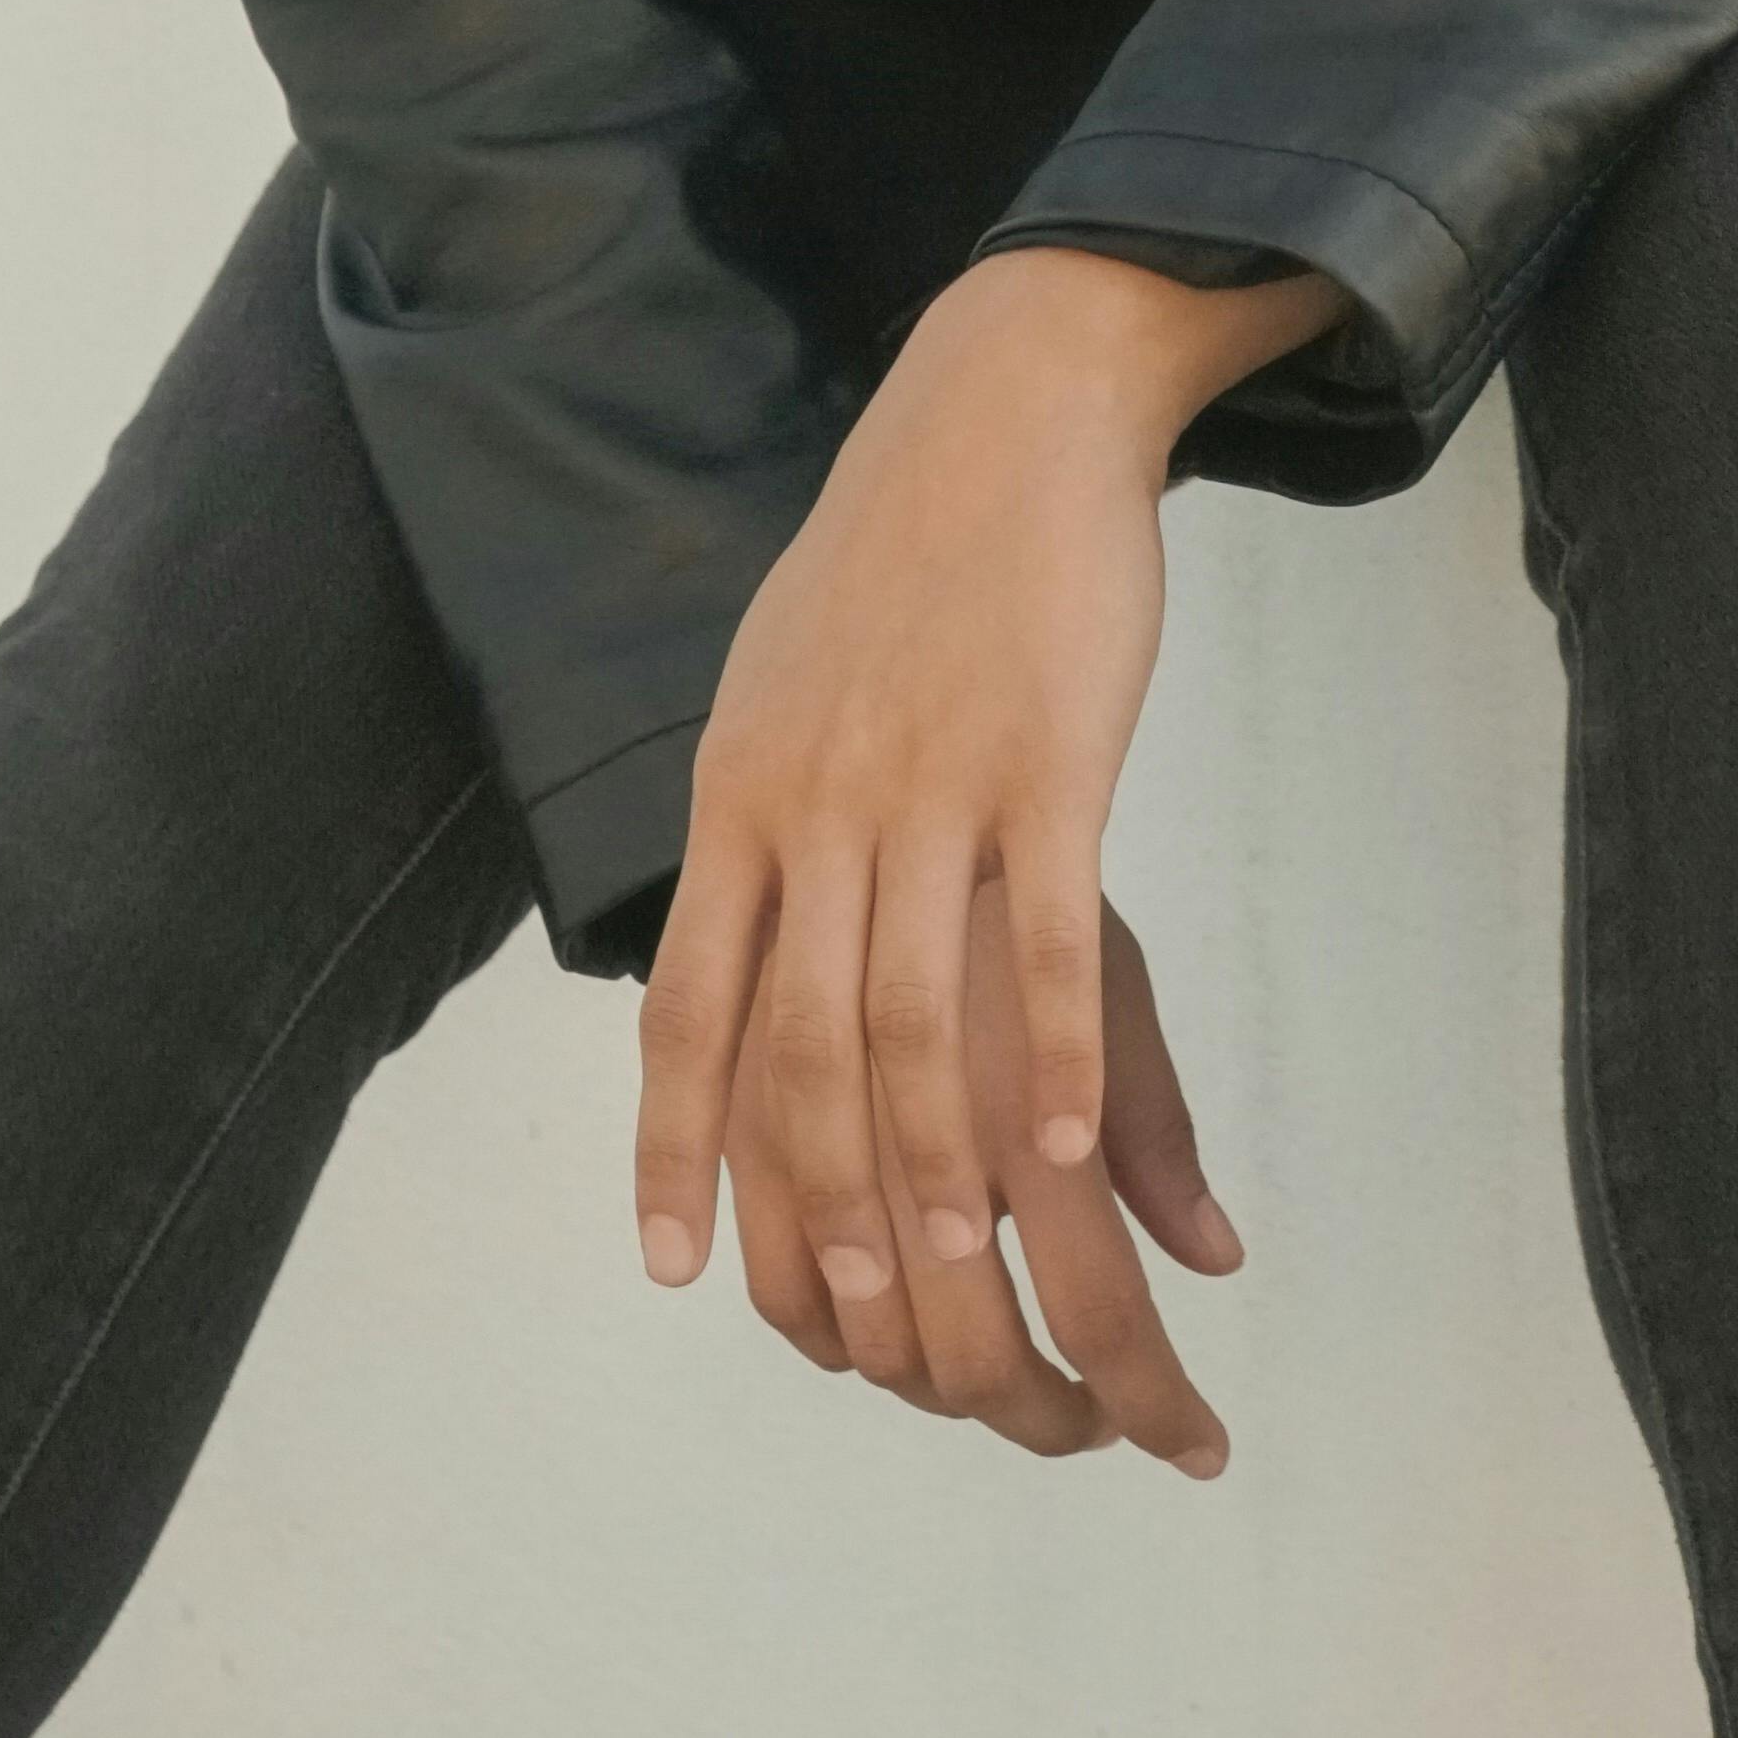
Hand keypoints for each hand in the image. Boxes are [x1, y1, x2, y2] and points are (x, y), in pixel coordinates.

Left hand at [631, 241, 1340, 1470]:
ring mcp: (931, 780)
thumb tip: (734, 920)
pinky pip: (1043, 936)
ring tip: (964, 1276)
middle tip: (861, 1334)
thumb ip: (762, 807)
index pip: (685, 1003)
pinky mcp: (1047, 755)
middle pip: (800, 1046)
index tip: (675, 1269)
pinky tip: (1066, 1146)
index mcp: (742, 787)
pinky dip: (1048, 1054)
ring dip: (934, 1166)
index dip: (672, 1145)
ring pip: (915, 1016)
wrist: (1006, 403)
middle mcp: (816, 799)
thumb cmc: (902, 551)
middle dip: (822, 1205)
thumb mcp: (782, 677)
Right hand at [727, 880, 1240, 1463]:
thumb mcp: (1113, 966)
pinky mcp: (740, 1084)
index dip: (1154, 1407)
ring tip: (979, 1380)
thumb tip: (1214, 1260)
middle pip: (978, 1354)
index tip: (1198, 1451)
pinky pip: (763, 1255)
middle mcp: (926, 1124)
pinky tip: (856, 1334)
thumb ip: (1153, 1124)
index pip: (1105, 1313)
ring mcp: (820, 1116)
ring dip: (922, 1383)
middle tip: (1086, 1422)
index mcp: (1038, 1096)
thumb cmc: (1016, 842)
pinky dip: (807, 1323)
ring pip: (862, 1329)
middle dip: (1043, 1418)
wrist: (892, 688)